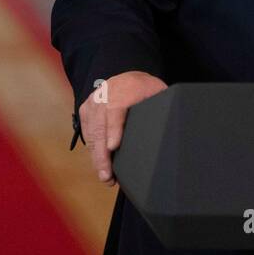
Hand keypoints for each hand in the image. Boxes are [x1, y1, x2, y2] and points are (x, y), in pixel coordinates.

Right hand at [79, 70, 166, 185]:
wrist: (128, 78)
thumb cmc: (146, 90)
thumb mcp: (157, 94)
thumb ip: (159, 108)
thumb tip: (168, 130)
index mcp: (126, 89)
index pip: (116, 110)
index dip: (114, 129)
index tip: (113, 147)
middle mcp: (105, 94)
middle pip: (100, 126)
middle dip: (102, 154)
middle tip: (107, 176)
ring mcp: (93, 102)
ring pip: (92, 133)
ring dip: (97, 157)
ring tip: (106, 176)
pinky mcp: (85, 110)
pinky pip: (87, 133)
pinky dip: (93, 150)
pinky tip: (100, 164)